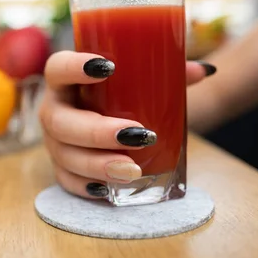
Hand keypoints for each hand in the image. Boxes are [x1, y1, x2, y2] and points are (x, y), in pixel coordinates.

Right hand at [39, 51, 215, 198]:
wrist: (107, 118)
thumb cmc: (120, 93)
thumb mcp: (141, 79)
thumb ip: (170, 72)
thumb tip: (204, 71)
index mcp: (64, 81)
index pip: (57, 68)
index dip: (74, 67)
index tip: (107, 67)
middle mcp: (53, 110)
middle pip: (59, 121)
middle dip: (96, 131)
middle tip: (135, 134)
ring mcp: (55, 142)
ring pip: (64, 155)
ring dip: (97, 164)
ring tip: (132, 169)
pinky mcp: (63, 167)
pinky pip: (67, 181)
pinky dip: (86, 186)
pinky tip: (107, 189)